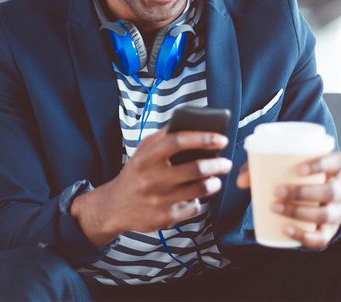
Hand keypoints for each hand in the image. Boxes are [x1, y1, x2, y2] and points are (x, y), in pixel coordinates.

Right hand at [71, 127, 231, 244]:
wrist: (115, 205)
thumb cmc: (135, 174)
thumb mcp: (142, 152)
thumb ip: (162, 137)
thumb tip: (191, 123)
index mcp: (145, 157)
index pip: (178, 141)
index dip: (203, 138)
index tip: (221, 139)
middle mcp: (151, 178)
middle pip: (195, 168)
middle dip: (217, 164)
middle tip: (226, 162)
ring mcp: (159, 200)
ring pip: (199, 189)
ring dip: (213, 183)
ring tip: (216, 179)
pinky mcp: (165, 218)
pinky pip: (193, 207)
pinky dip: (199, 200)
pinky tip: (196, 196)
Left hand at [237, 152, 340, 248]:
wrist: (304, 201)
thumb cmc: (291, 178)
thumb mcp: (278, 169)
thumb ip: (257, 169)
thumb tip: (240, 181)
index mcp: (332, 168)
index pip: (339, 161)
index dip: (323, 164)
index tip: (298, 169)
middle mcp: (338, 189)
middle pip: (332, 191)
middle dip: (304, 192)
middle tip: (277, 191)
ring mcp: (336, 211)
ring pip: (327, 214)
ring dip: (300, 212)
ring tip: (275, 208)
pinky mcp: (329, 231)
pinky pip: (322, 238)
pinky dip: (304, 236)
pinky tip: (286, 229)